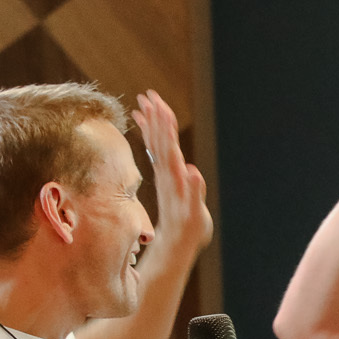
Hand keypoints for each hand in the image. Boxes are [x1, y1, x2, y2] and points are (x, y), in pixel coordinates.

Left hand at [131, 91, 211, 254]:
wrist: (174, 243)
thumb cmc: (189, 230)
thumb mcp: (195, 214)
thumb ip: (194, 192)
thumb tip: (192, 171)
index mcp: (173, 176)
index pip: (167, 144)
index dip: (164, 124)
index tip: (159, 105)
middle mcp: (166, 172)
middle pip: (159, 139)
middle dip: (155, 117)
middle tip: (148, 95)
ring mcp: (164, 175)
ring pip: (155, 144)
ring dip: (151, 123)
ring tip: (143, 104)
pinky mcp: (165, 179)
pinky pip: (155, 152)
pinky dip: (151, 137)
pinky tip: (147, 128)